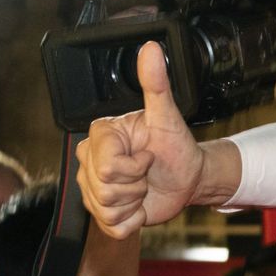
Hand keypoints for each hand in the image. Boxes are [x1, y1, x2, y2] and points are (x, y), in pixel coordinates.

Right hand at [75, 41, 203, 237]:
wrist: (187, 179)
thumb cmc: (176, 147)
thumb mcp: (168, 117)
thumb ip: (156, 84)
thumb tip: (151, 49)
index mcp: (100, 136)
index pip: (107, 165)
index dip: (134, 167)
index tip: (147, 157)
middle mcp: (88, 160)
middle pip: (104, 188)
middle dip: (135, 186)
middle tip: (147, 173)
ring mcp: (92, 187)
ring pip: (106, 208)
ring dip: (134, 203)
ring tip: (142, 188)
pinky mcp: (102, 212)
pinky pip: (112, 226)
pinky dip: (132, 221)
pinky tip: (138, 206)